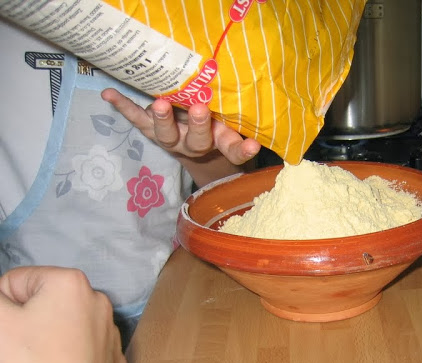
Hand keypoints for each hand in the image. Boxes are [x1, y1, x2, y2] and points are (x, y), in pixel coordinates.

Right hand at [0, 267, 127, 362]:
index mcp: (71, 283)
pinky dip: (69, 362)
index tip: (7, 331)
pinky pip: (83, 355)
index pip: (17, 281)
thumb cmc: (28, 362)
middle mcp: (99, 303)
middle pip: (44, 305)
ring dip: (48, 342)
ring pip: (65, 330)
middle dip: (27, 323)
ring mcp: (111, 334)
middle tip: (19, 350)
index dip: (3, 305)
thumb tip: (3, 299)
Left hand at [101, 88, 260, 164]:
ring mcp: (171, 139)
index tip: (252, 145)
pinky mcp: (152, 130)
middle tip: (201, 109)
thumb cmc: (219, 129)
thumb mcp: (231, 126)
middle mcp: (194, 146)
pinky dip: (124, 106)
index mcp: (220, 144)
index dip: (242, 150)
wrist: (195, 145)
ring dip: (163, 119)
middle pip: (197, 141)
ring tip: (161, 104)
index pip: (234, 151)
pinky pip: (138, 120)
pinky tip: (109, 94)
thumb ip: (235, 119)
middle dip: (198, 125)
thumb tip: (248, 99)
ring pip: (166, 135)